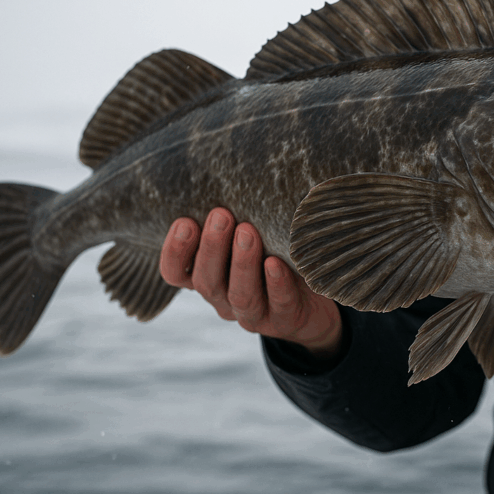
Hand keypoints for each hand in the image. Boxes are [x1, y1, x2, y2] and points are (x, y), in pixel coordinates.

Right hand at [159, 208, 343, 359]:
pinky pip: (279, 304)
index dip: (175, 252)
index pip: (176, 273)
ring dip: (242, 263)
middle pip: (206, 281)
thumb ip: (236, 218)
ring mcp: (254, 313)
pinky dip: (276, 283)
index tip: (184, 221)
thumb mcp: (252, 235)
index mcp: (209, 278)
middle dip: (211, 247)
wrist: (318, 298)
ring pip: (240, 294)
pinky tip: (275, 263)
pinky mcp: (286, 319)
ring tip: (247, 232)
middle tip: (220, 215)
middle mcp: (225, 299)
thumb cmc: (276, 254)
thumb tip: (232, 175)